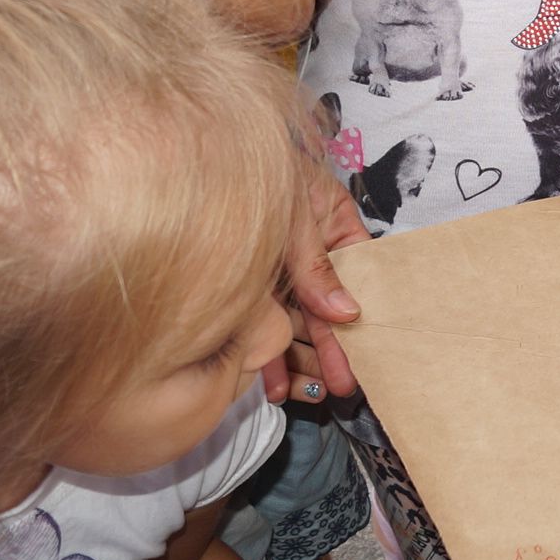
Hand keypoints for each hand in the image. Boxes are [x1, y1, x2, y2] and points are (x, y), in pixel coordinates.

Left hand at [265, 175, 368, 402]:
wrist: (192, 165)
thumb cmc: (256, 173)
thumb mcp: (293, 217)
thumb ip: (317, 265)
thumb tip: (347, 312)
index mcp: (333, 227)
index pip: (357, 276)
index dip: (362, 316)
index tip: (367, 352)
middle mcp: (307, 255)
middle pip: (326, 308)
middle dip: (334, 349)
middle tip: (343, 386)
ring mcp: (276, 275)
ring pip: (295, 323)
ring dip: (302, 359)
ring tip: (310, 394)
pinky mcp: (246, 292)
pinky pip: (261, 327)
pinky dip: (266, 356)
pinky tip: (273, 385)